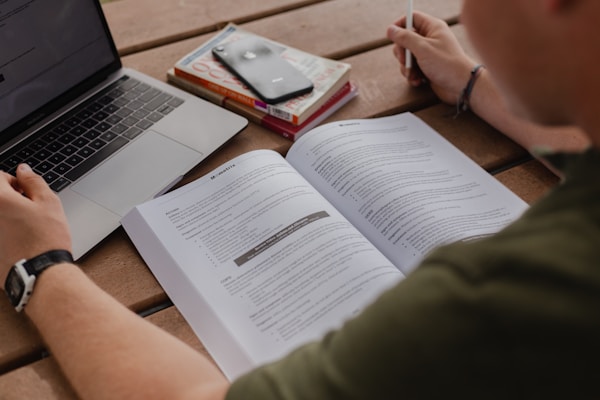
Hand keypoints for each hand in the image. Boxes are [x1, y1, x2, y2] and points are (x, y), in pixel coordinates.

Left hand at [0, 164, 71, 285]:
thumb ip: (33, 181)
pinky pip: (0, 234)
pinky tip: (18, 242)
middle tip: (27, 209)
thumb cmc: (46, 240)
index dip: (14, 181)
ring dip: (7, 218)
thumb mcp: (49, 203)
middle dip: (9, 199)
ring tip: (24, 228)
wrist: (40, 274)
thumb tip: (23, 170)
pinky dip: (5, 234)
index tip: (25, 191)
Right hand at [387, 11, 476, 104]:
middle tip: (404, 61)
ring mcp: (428, 54)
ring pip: (407, 56)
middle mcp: (430, 38)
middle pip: (405, 39)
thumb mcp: (422, 49)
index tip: (391, 36)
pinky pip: (412, 68)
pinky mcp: (427, 67)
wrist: (461, 86)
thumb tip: (390, 29)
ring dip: (406, 67)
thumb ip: (404, 38)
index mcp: (432, 27)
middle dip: (401, 52)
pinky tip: (418, 81)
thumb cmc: (446, 64)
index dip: (400, 24)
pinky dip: (412, 75)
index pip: (412, 18)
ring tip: (413, 75)